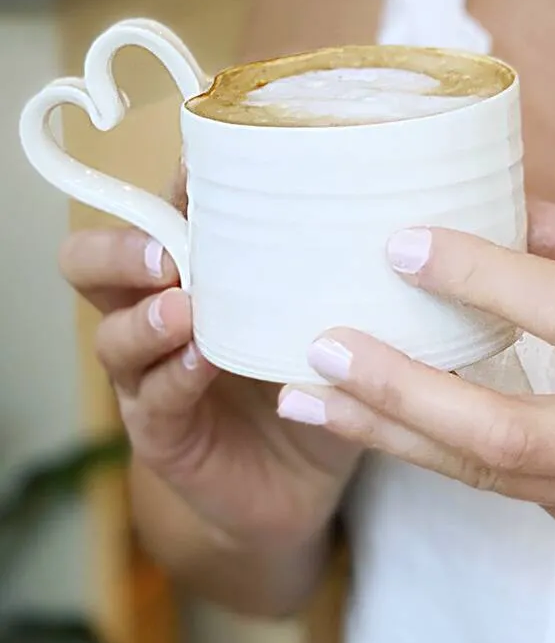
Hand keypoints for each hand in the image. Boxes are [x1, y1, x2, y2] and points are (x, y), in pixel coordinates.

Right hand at [60, 174, 358, 551]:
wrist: (307, 475)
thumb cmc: (314, 370)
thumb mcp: (320, 306)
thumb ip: (326, 261)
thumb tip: (373, 195)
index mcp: (194, 270)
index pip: (157, 210)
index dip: (171, 186)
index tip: (205, 167)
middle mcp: (158, 314)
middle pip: (94, 265)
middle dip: (122, 249)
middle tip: (168, 250)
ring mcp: (151, 375)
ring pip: (113, 334)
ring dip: (148, 317)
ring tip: (185, 306)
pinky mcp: (162, 432)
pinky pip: (153, 399)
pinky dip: (176, 376)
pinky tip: (204, 361)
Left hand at [281, 202, 554, 580]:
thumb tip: (517, 207)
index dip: (486, 276)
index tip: (405, 243)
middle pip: (507, 428)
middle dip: (402, 388)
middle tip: (321, 347)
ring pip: (486, 474)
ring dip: (389, 434)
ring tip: (306, 399)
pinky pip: (505, 488)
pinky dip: (436, 450)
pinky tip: (382, 418)